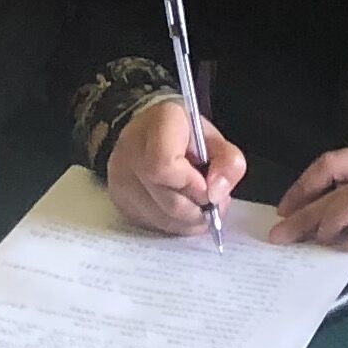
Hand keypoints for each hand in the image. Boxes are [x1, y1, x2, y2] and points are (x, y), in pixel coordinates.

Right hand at [102, 95, 245, 237]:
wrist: (149, 131)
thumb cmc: (185, 134)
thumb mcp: (214, 139)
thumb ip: (228, 162)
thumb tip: (216, 194)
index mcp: (159, 123)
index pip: (166, 167)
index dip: (193, 185)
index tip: (208, 185)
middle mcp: (131, 149)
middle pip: (168, 200)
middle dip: (197, 208)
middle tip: (211, 202)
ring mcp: (120, 177)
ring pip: (161, 218)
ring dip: (188, 220)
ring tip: (197, 204)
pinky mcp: (119, 199)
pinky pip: (152, 224)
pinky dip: (173, 223)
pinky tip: (179, 208)